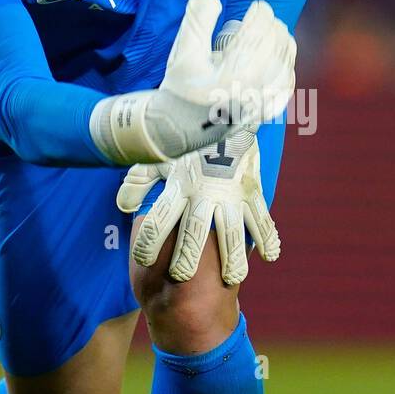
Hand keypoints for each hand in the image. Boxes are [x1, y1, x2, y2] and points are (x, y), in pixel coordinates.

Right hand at [89, 0, 294, 164]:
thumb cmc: (180, 88)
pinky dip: (287, 68)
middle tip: (262, 18)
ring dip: (282, 43)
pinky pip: (286, 86)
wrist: (178, 128)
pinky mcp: (264, 113)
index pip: (260, 30)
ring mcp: (261, 101)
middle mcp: (253, 87)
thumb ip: (197, 20)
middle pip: (276, 43)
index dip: (261, 12)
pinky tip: (281, 60)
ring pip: (285, 62)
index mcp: (234, 70)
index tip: (256, 6)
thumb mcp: (182, 51)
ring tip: (273, 33)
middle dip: (271, 25)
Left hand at [117, 125, 279, 284]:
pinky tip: (271, 256)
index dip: (148, 241)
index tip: (142, 260)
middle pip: (193, 231)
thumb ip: (139, 181)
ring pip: (231, 232)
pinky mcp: (252, 192)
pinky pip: (262, 218)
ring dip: (233, 257)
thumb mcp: (159, 157)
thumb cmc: (188, 141)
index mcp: (179, 187)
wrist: (224, 113)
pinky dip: (268, 237)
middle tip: (181, 277)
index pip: (158, 219)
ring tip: (233, 280)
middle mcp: (203, 194)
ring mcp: (231, 195)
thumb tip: (123, 206)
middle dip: (186, 256)